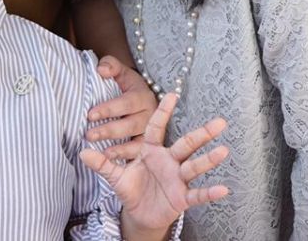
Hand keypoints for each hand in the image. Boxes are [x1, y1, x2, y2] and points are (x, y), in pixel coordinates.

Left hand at [81, 94, 228, 235]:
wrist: (140, 214)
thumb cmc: (131, 189)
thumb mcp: (115, 176)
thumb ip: (102, 164)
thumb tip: (83, 151)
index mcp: (151, 150)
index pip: (157, 128)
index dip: (163, 112)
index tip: (171, 94)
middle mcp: (169, 161)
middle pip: (186, 144)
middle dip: (202, 133)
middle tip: (219, 121)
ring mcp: (178, 179)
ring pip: (195, 166)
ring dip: (209, 159)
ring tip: (223, 150)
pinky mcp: (182, 197)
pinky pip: (198, 194)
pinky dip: (210, 192)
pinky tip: (224, 188)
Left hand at [87, 56, 156, 160]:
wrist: (140, 99)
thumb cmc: (125, 86)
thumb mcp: (120, 72)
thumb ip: (110, 65)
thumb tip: (102, 70)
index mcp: (142, 96)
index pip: (126, 103)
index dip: (109, 109)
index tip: (89, 115)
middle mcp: (150, 115)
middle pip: (131, 124)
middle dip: (109, 130)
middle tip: (89, 135)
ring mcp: (152, 132)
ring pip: (138, 142)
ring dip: (120, 149)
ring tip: (103, 154)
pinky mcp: (149, 147)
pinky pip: (139, 154)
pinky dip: (127, 158)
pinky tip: (112, 162)